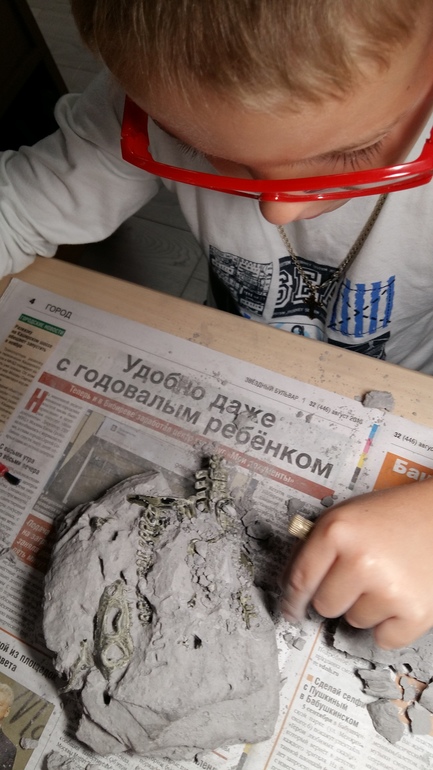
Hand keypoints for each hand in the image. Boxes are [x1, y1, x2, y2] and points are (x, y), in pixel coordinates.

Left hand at [280, 478, 432, 648]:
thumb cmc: (392, 515)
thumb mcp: (346, 516)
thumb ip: (318, 545)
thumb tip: (291, 585)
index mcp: (337, 531)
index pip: (300, 579)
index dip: (292, 600)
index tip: (290, 611)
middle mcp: (361, 560)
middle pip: (325, 605)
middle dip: (338, 595)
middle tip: (360, 576)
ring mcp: (388, 588)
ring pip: (354, 621)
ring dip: (366, 607)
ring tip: (385, 578)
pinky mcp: (415, 612)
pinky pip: (383, 639)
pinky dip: (390, 626)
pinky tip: (398, 597)